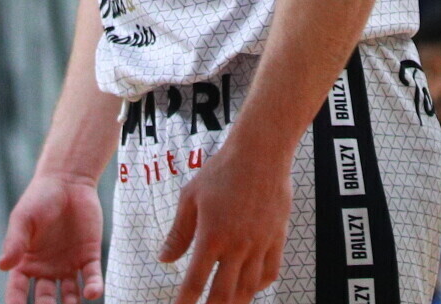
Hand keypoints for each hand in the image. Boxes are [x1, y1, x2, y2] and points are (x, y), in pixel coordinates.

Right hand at [0, 169, 102, 303]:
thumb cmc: (40, 197)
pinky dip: (93, 287)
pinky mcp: (89, 256)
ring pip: (69, 295)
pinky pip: (91, 278)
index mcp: (26, 262)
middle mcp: (47, 269)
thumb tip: (2, 266)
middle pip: (44, 299)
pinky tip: (92, 293)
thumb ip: (14, 241)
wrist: (69, 180)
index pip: (18, 290)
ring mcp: (68, 264)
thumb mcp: (23, 218)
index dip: (16, 303)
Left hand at [158, 129, 289, 303]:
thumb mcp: (191, 197)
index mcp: (211, 235)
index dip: (185, 302)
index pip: (195, 281)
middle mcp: (237, 245)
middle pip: (223, 293)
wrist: (261, 152)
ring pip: (248, 287)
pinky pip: (271, 272)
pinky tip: (250, 287)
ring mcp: (259, 243)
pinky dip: (260, 285)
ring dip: (236, 303)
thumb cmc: (222, 170)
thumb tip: (164, 259)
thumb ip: (179, 232)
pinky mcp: (277, 237)